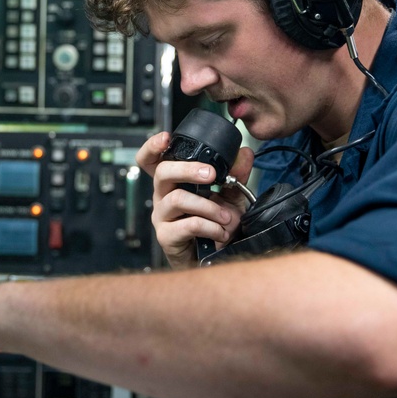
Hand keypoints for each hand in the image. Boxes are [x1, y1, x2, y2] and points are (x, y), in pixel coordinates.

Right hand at [137, 132, 253, 268]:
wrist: (214, 259)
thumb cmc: (215, 225)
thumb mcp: (230, 196)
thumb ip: (236, 175)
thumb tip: (244, 153)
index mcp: (173, 182)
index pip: (152, 160)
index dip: (153, 147)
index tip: (166, 138)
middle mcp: (163, 196)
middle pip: (163, 172)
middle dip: (188, 170)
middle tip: (212, 175)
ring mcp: (162, 216)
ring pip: (177, 198)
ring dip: (208, 206)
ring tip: (227, 217)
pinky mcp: (166, 236)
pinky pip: (187, 224)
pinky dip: (210, 226)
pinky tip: (221, 232)